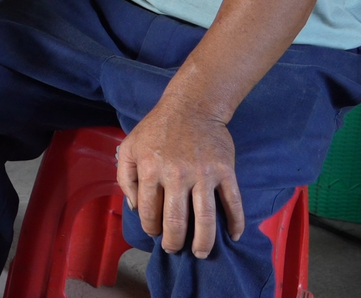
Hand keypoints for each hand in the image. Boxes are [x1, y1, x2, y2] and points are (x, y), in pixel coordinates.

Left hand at [116, 100, 244, 257]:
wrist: (191, 106)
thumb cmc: (156, 129)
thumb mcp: (129, 147)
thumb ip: (125, 177)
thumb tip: (134, 208)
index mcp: (150, 170)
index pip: (148, 211)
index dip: (150, 227)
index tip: (154, 233)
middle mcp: (176, 175)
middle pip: (176, 221)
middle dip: (174, 242)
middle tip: (175, 250)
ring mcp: (203, 174)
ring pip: (205, 218)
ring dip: (203, 241)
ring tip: (200, 253)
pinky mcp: (225, 171)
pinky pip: (233, 202)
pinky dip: (235, 222)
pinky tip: (233, 236)